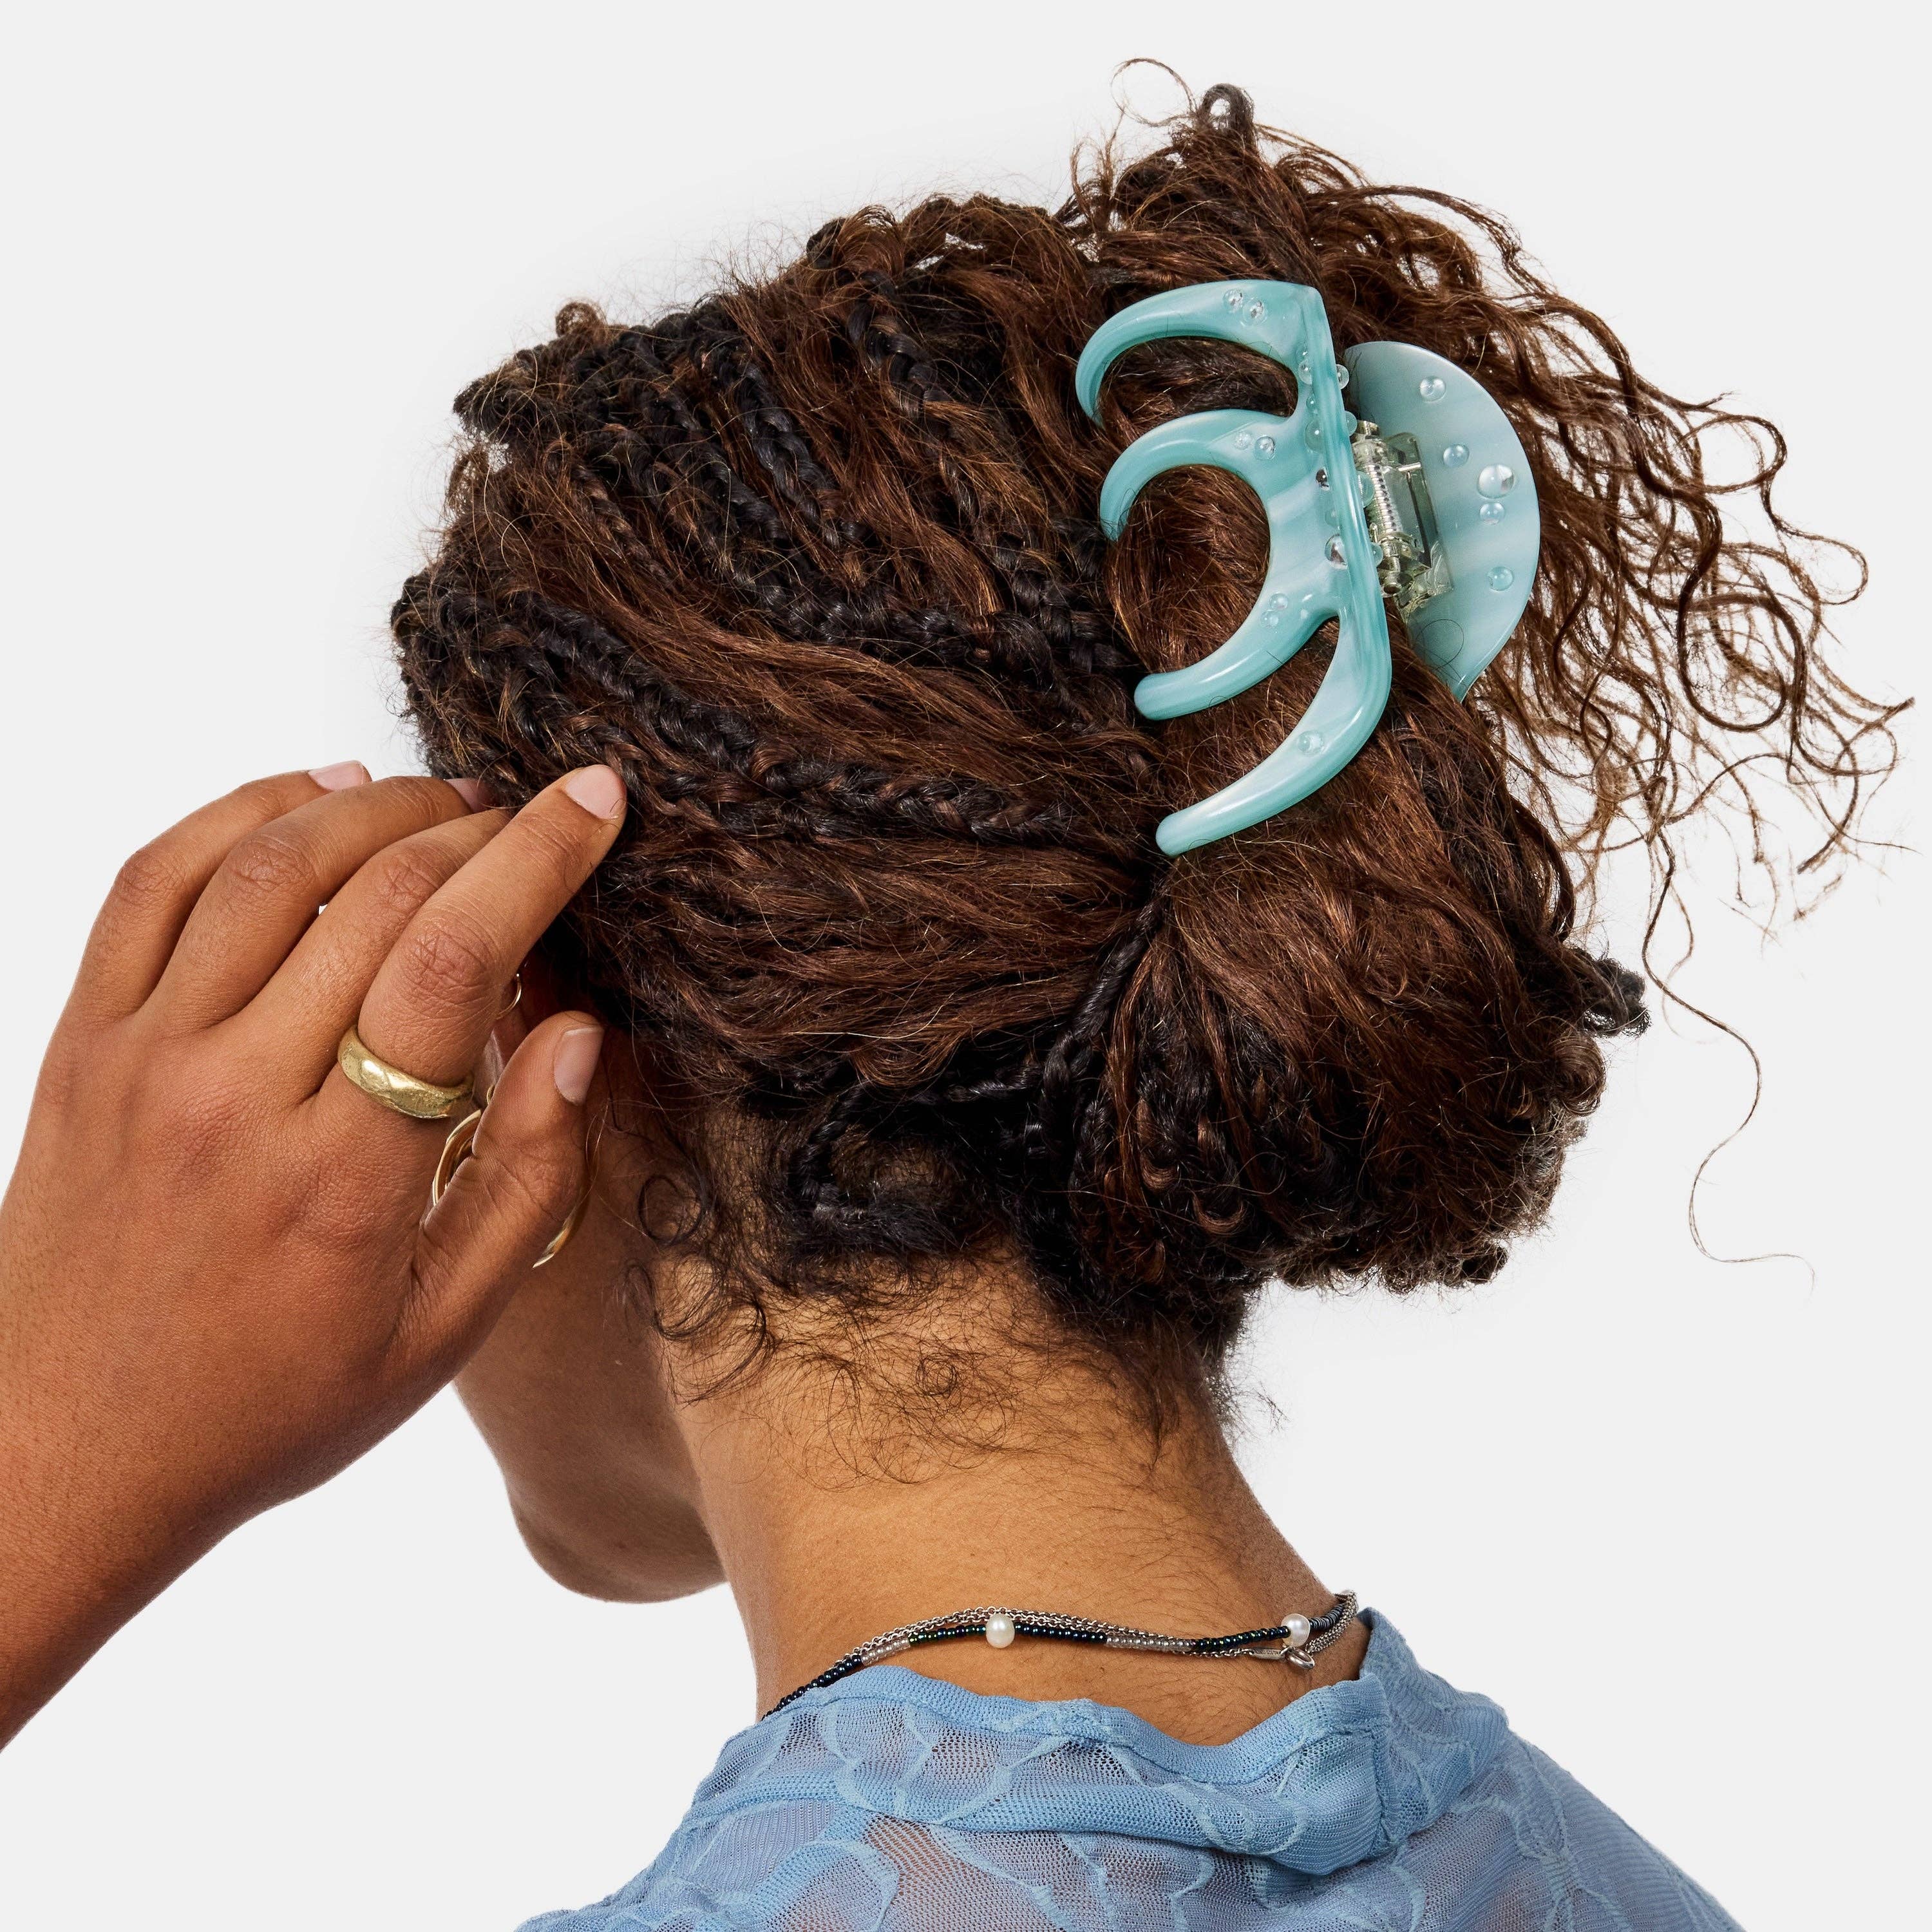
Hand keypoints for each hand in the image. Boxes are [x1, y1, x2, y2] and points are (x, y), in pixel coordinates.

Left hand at [0, 761, 626, 1741]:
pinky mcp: (84, 1041)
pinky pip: (152, 882)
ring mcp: (143, 1058)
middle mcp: (233, 1097)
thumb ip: (529, 1181)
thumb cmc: (267, 1404)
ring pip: (264, 866)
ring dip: (371, 806)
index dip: (537, 860)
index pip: (451, 965)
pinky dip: (237, 810)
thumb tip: (578, 1035)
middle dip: (476, 827)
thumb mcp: (439, 1334)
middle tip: (533, 817)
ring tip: (444, 797)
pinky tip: (312, 797)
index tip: (596, 802)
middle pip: (372, 897)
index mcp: (340, 1179)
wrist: (57, 1451)